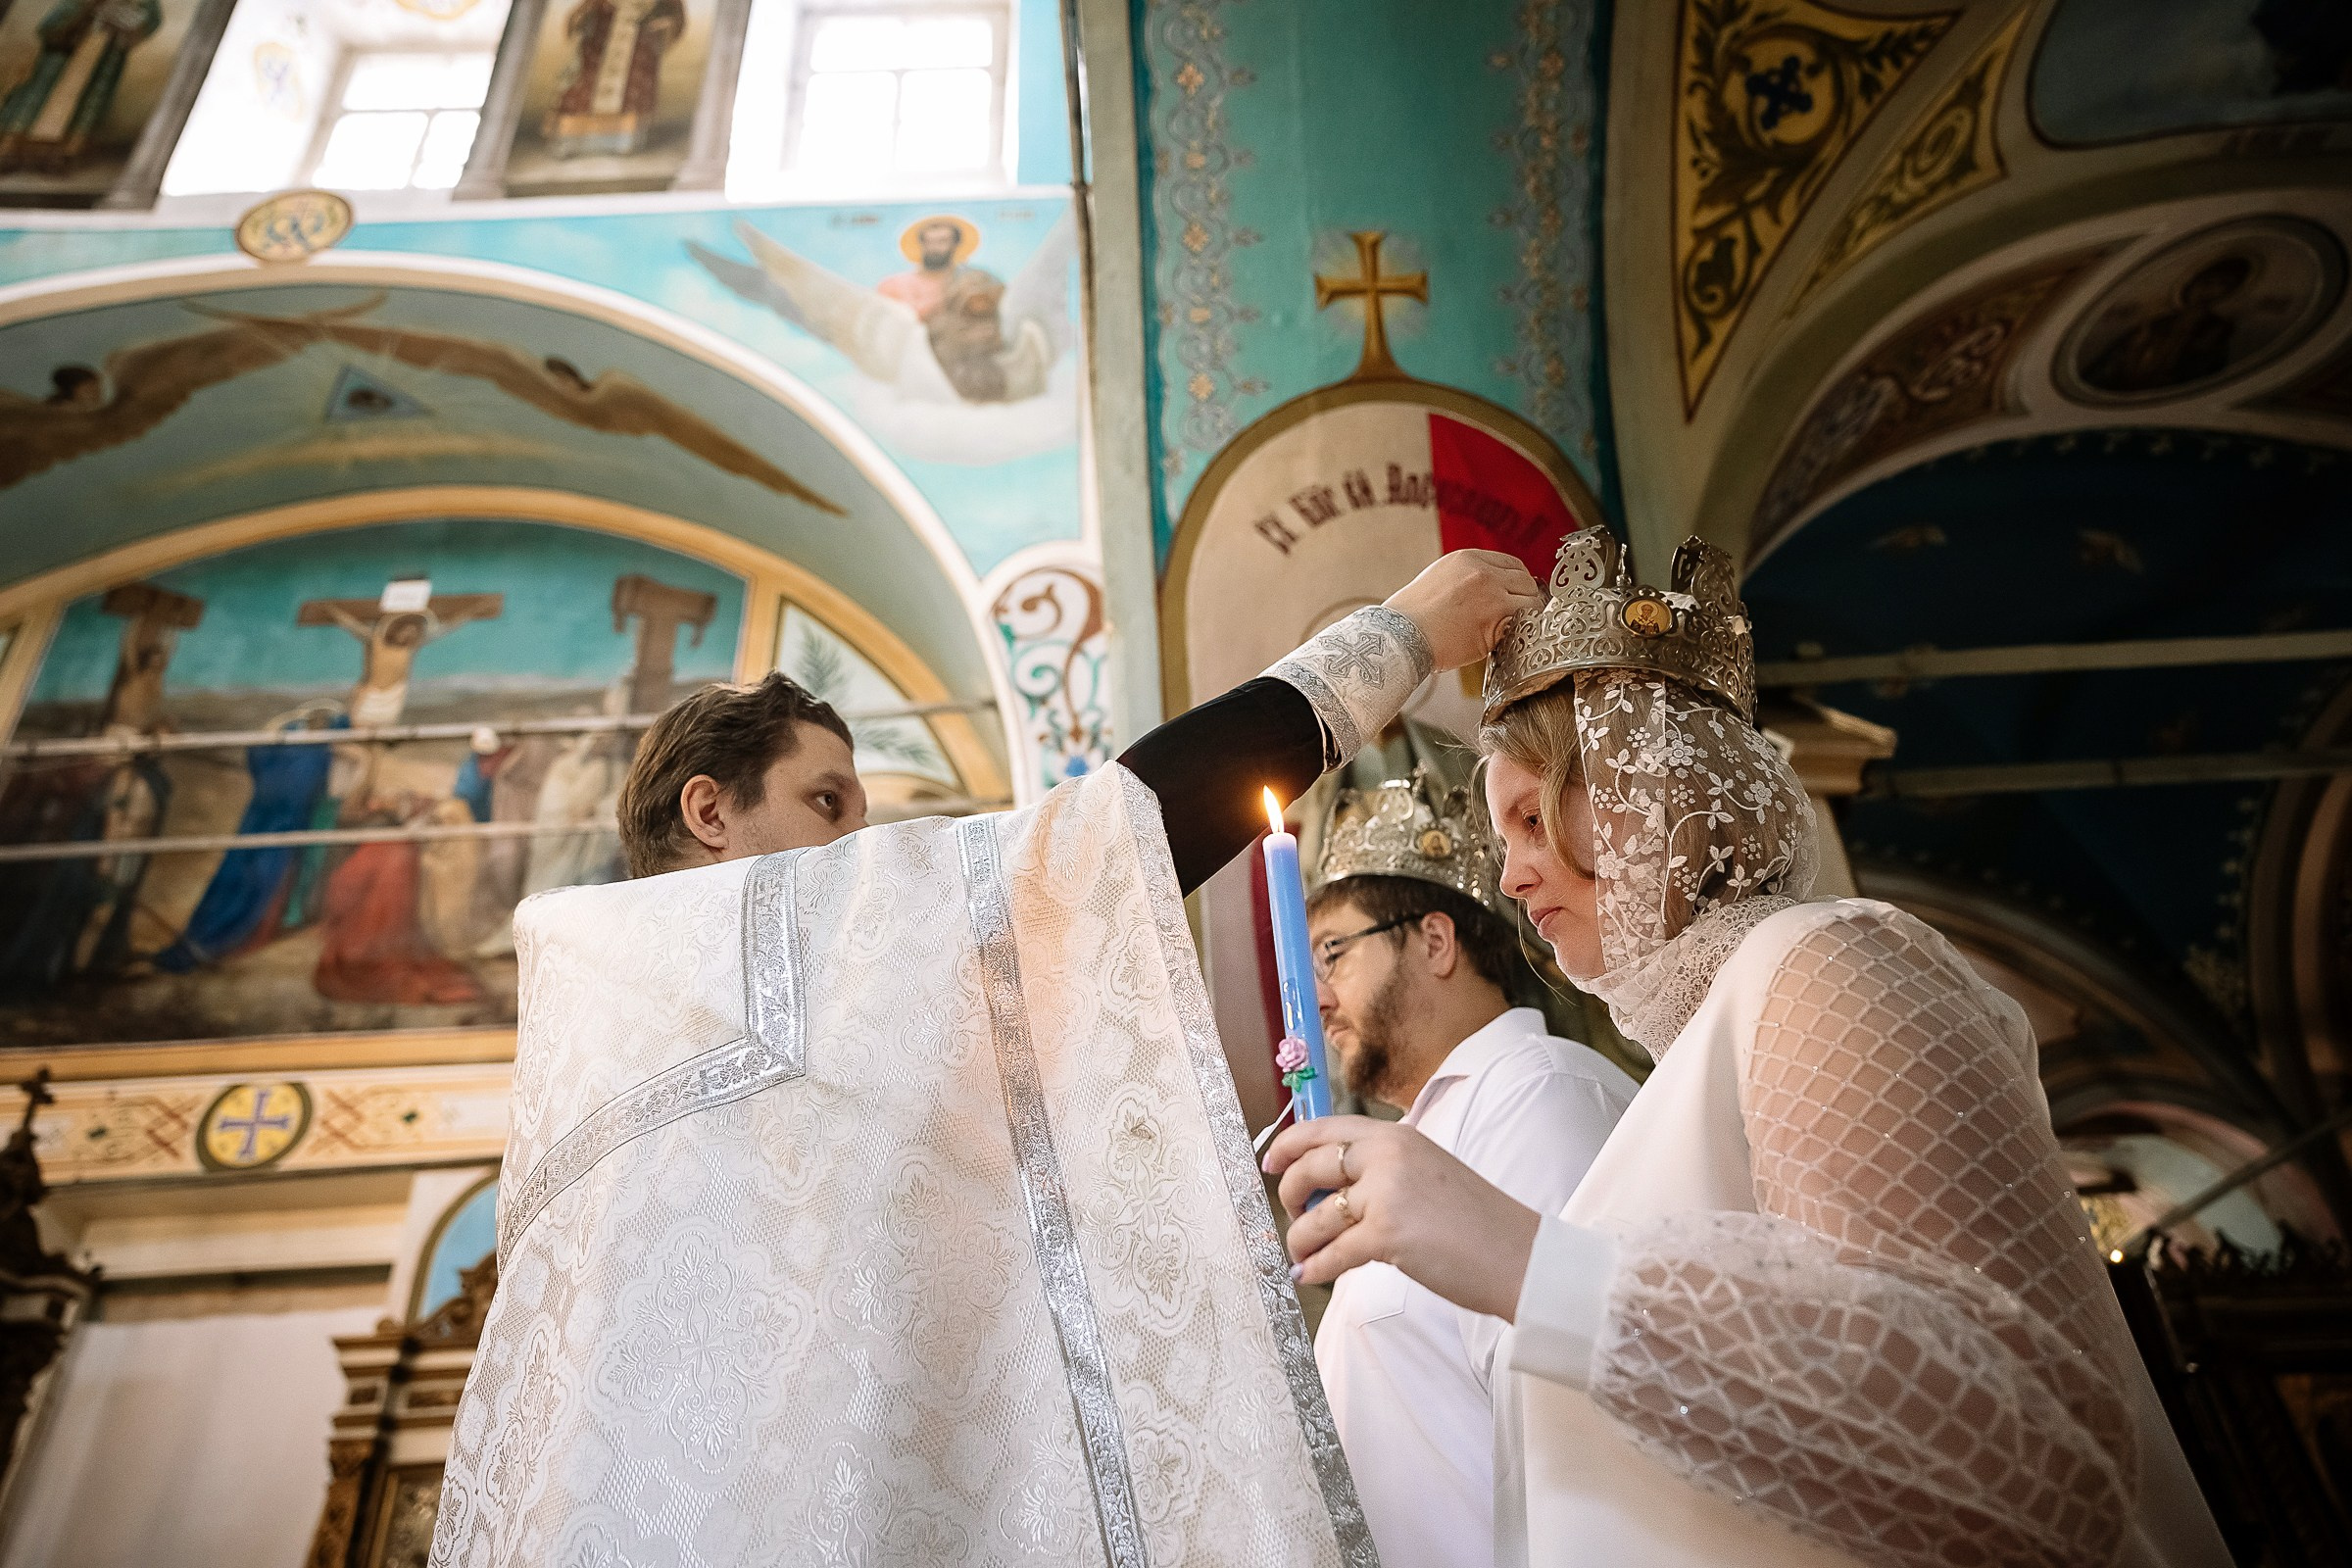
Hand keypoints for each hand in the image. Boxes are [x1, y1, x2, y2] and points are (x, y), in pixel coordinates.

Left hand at [1263, 1114, 1541, 1320]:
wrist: (1519, 1255)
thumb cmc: (1476, 1221)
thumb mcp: (1426, 1171)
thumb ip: (1380, 1169)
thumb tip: (1323, 1190)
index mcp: (1397, 1136)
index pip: (1323, 1128)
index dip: (1287, 1145)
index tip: (1268, 1163)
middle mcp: (1388, 1156)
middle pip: (1308, 1168)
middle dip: (1288, 1197)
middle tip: (1295, 1218)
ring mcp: (1386, 1195)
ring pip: (1314, 1217)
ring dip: (1300, 1240)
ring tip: (1304, 1255)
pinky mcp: (1388, 1236)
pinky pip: (1331, 1254)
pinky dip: (1315, 1268)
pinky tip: (1310, 1276)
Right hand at [1383, 550, 1543, 671]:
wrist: (1400, 637)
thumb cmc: (1411, 616)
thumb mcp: (1438, 579)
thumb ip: (1466, 578)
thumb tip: (1489, 590)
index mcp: (1468, 559)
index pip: (1512, 564)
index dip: (1517, 581)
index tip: (1515, 594)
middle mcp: (1484, 573)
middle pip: (1526, 581)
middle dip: (1524, 598)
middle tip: (1516, 614)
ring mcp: (1493, 597)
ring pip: (1530, 603)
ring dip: (1525, 616)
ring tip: (1510, 628)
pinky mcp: (1497, 623)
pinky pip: (1523, 625)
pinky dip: (1519, 633)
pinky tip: (1505, 639)